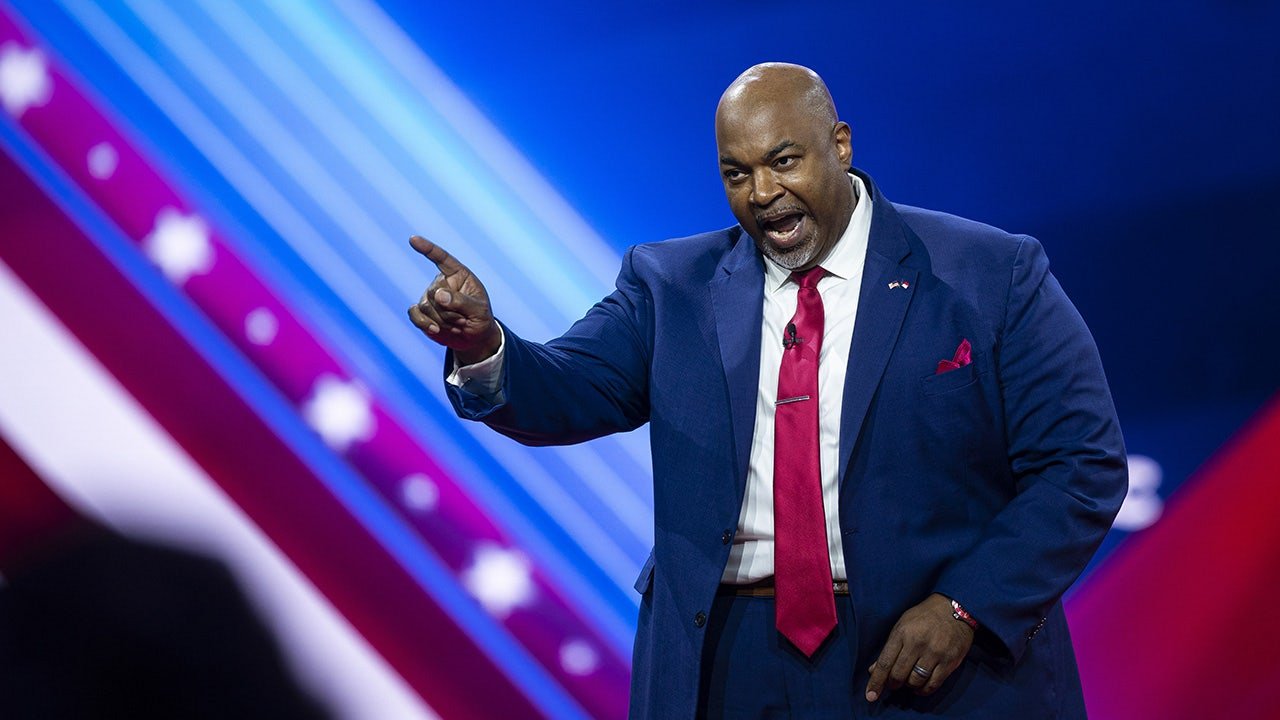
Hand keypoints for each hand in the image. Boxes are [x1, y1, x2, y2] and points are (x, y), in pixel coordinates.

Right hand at [406, 235, 500, 364]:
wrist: (474, 339)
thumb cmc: (481, 320)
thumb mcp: (480, 311)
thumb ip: (462, 301)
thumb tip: (438, 295)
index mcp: (459, 275)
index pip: (442, 258)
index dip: (427, 248)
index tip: (413, 239)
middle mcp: (442, 283)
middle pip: (434, 291)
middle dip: (450, 310)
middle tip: (465, 318)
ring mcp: (430, 297)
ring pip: (426, 306)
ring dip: (443, 320)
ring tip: (457, 324)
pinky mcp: (422, 312)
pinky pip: (414, 314)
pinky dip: (424, 324)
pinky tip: (435, 330)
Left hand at [865, 593, 973, 701]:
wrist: (954, 608)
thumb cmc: (923, 617)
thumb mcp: (902, 626)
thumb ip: (889, 649)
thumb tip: (873, 670)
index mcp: (902, 633)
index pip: (885, 663)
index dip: (876, 681)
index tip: (870, 696)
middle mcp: (917, 643)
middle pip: (899, 675)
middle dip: (893, 684)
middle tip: (894, 683)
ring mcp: (935, 653)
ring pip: (915, 681)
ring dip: (909, 686)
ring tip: (908, 682)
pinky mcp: (949, 661)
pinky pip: (933, 684)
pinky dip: (924, 690)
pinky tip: (920, 687)